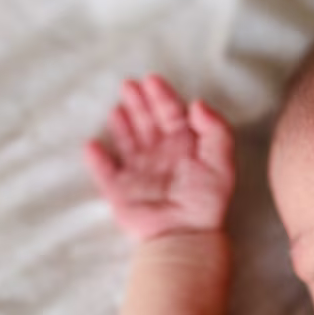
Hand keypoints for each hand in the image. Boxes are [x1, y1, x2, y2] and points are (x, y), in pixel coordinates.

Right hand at [83, 75, 235, 241]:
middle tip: (128, 84)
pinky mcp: (121, 191)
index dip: (162, 95)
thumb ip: (216, 130)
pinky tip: (92, 145)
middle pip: (148, 122)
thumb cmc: (206, 201)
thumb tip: (197, 102)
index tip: (152, 79)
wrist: (185, 235)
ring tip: (116, 108)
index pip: (172, 114)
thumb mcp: (221, 162)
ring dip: (121, 123)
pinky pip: (105, 172)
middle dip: (139, 102)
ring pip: (127, 140)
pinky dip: (97, 160)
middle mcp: (161, 156)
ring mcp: (140, 173)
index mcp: (185, 147)